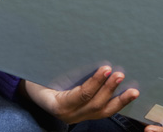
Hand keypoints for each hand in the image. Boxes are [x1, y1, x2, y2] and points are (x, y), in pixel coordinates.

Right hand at [21, 67, 138, 123]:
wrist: (30, 91)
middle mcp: (69, 115)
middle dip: (109, 90)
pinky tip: (126, 97)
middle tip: (120, 74)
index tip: (105, 69)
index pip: (81, 95)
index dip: (95, 82)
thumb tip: (79, 45)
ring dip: (119, 101)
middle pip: (95, 105)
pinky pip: (102, 112)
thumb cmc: (35, 78)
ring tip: (132, 91)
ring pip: (102, 112)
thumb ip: (59, 66)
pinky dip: (115, 104)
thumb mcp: (42, 72)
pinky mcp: (84, 116)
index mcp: (58, 104)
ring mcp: (78, 117)